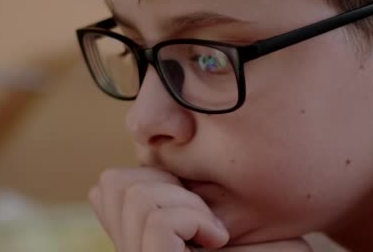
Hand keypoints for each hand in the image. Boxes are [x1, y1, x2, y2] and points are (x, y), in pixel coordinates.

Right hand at [89, 167, 312, 251]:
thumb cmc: (264, 241)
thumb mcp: (215, 203)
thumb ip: (178, 182)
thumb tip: (148, 131)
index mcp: (138, 231)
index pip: (108, 184)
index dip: (153, 174)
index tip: (195, 200)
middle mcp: (133, 244)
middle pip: (112, 181)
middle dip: (167, 183)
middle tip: (205, 214)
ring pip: (134, 195)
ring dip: (186, 203)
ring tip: (213, 230)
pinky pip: (158, 222)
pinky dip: (195, 221)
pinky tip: (217, 239)